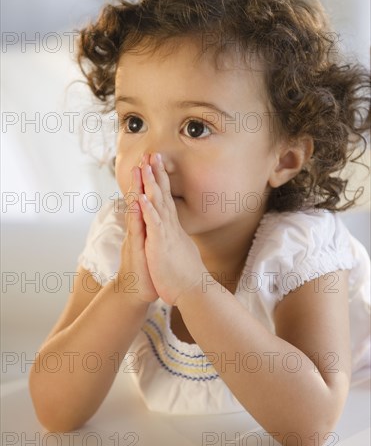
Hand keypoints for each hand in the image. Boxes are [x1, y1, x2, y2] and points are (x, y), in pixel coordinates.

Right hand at [118, 161, 158, 304]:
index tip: (156, 164)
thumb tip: (158, 221)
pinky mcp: (137, 248)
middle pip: (141, 198)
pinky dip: (138, 214)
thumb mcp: (153, 248)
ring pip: (137, 209)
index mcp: (146, 227)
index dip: (152, 182)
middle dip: (145, 177)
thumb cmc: (147, 272)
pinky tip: (139, 200)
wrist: (136, 293)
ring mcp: (137, 237)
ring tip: (140, 169)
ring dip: (138, 188)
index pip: (149, 200)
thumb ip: (153, 232)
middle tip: (147, 156)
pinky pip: (137, 229)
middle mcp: (139, 229)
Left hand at [137, 152, 206, 305]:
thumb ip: (177, 239)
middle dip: (157, 174)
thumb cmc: (186, 275)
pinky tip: (142, 196)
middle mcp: (170, 227)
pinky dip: (148, 210)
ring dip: (151, 184)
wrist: (193, 291)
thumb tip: (178, 234)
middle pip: (163, 195)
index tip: (156, 165)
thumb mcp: (181, 251)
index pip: (166, 200)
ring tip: (146, 166)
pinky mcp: (161, 244)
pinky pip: (154, 224)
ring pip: (158, 204)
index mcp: (172, 228)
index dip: (161, 181)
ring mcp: (166, 234)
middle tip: (153, 154)